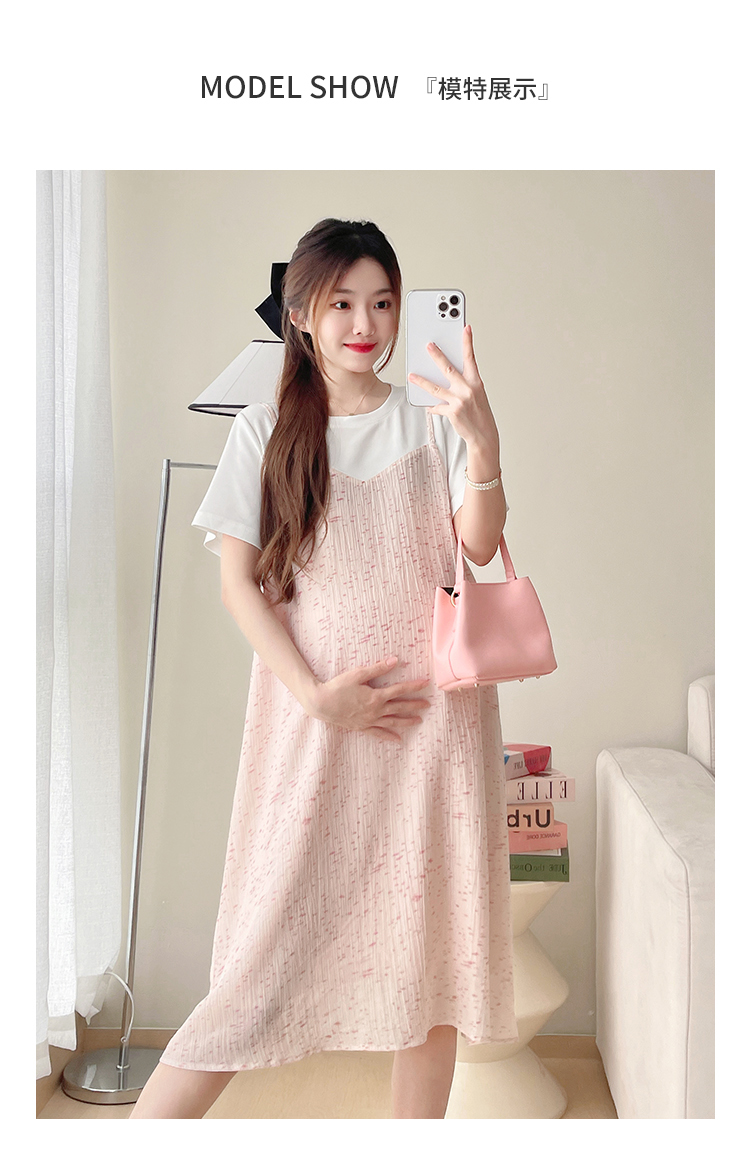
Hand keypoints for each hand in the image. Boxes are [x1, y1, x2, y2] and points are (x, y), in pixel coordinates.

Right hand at [308, 657, 431, 742]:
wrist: (321, 703)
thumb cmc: (338, 687)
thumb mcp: (358, 674)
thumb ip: (377, 668)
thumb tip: (395, 660)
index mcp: (376, 697)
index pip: (400, 690)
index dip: (414, 686)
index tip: (426, 683)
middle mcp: (376, 711)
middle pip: (400, 707)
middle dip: (415, 705)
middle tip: (427, 704)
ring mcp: (369, 721)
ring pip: (393, 722)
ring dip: (407, 721)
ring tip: (419, 720)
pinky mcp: (362, 727)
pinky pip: (379, 733)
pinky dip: (389, 736)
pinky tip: (398, 739)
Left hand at [408, 324, 498, 450]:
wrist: (484, 435)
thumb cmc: (480, 413)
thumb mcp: (476, 394)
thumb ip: (464, 383)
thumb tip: (446, 374)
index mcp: (476, 382)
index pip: (470, 358)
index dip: (468, 342)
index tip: (465, 328)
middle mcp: (468, 389)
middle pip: (448, 369)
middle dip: (437, 355)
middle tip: (428, 345)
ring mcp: (459, 401)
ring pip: (435, 388)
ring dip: (421, 381)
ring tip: (411, 376)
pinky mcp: (452, 412)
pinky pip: (436, 407)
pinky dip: (431, 406)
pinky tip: (426, 405)